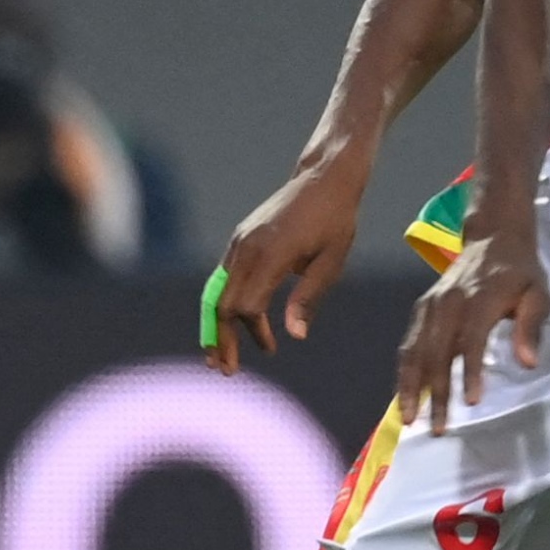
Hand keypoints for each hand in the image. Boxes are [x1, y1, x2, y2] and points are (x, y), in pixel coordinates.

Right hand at [204, 162, 364, 374]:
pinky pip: (222, 278)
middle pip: (223, 303)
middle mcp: (247, 248)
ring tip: (216, 355)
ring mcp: (239, 243)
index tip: (270, 349)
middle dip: (222, 338)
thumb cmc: (335, 221)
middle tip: (225, 370)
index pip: (248, 305)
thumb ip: (309, 297)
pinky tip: (225, 324)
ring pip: (216, 292)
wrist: (323, 179)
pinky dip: (221, 304)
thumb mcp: (331, 262)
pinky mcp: (239, 241)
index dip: (255, 332)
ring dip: (215, 325)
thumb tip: (295, 335)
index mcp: (271, 254)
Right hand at [393, 229, 549, 431]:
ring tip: (410, 420)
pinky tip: (404, 396)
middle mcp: (449, 302)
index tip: (471, 401)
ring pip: (415, 350)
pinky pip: (408, 343)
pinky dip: (404, 371)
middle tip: (439, 427)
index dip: (471, 370)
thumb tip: (529, 363)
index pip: (472, 339)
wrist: (494, 239)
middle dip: (436, 392)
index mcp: (480, 298)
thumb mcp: (539, 294)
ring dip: (411, 386)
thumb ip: (532, 327)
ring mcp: (430, 305)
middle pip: (438, 351)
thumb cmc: (521, 273)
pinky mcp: (421, 309)